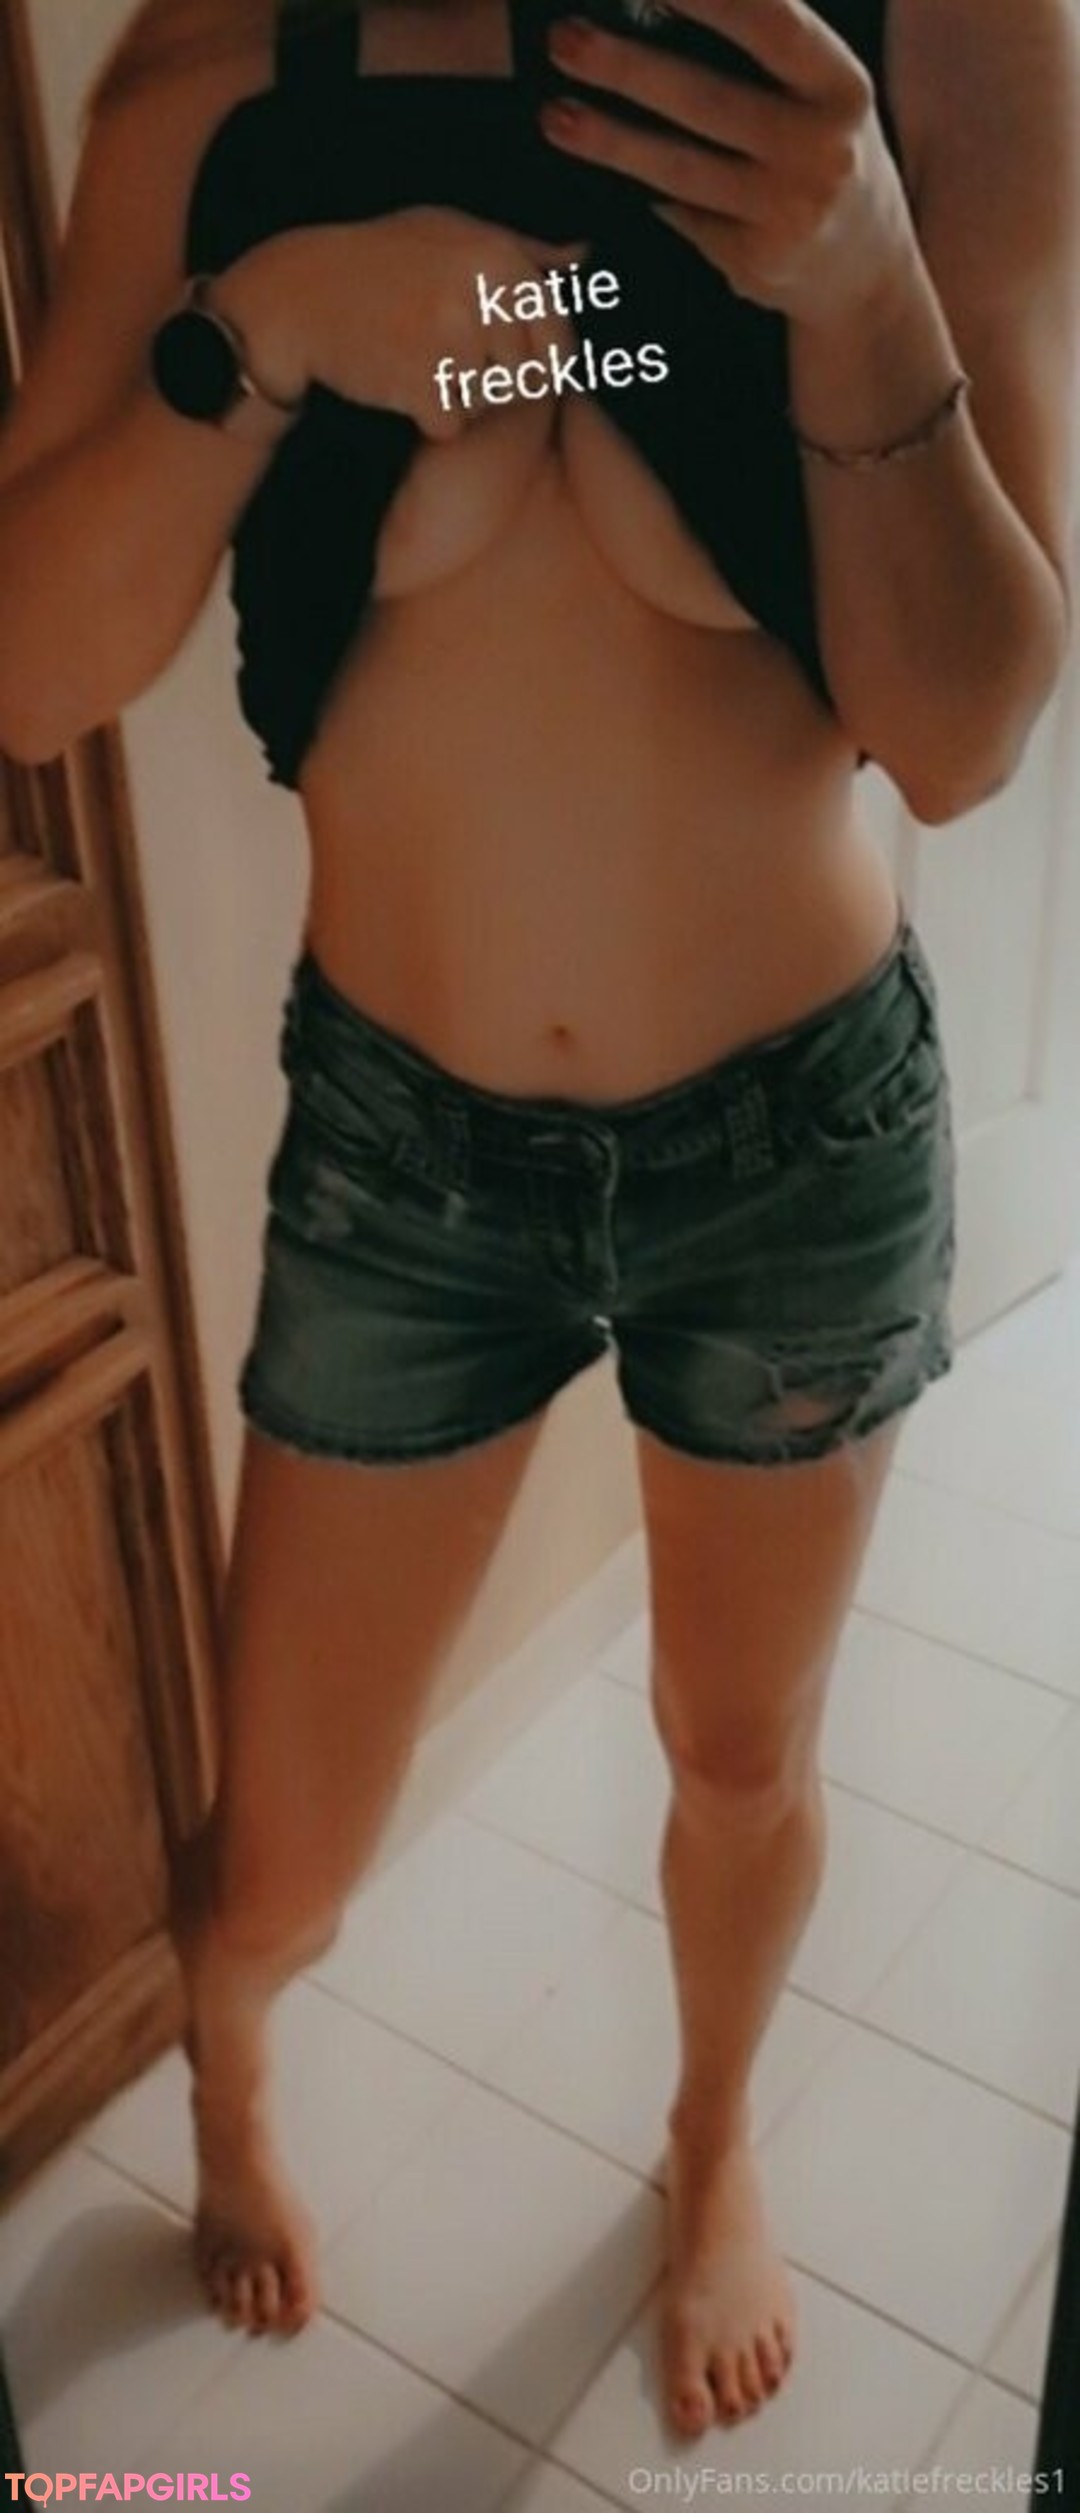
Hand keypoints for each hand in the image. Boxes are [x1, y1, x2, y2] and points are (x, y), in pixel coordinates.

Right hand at [220, 208, 585, 440]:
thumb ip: (525, 250)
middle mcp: (483, 294)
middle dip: (492, 379)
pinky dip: (428, 417)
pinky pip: (452, 424)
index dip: (539, 362)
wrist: (302, 295)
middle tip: (444, 352)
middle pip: (525, 379)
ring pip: (488, 404)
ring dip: (459, 398)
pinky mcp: (423, 381)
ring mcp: (452, 338)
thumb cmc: (384, 262)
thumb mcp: (454, 232)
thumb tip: (585, 258)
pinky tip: (400, 379)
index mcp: (500, 256)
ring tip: (417, 357)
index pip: (559, 338)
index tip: (507, 360)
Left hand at [540, 0, 915, 327]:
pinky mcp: (754, 261)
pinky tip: (595, 169)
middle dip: (627, 68)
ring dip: (609, 140)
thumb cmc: (823, 148)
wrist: (865, 271)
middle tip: (564, 39)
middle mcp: (822, 150)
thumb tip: (658, 5)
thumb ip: (768, 45)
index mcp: (842, 87)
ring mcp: (786, 212)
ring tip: (556, 114)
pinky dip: (636, 189)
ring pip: (680, 168)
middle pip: (707, 100)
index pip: (773, 25)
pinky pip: (680, 215)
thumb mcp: (823, 89)